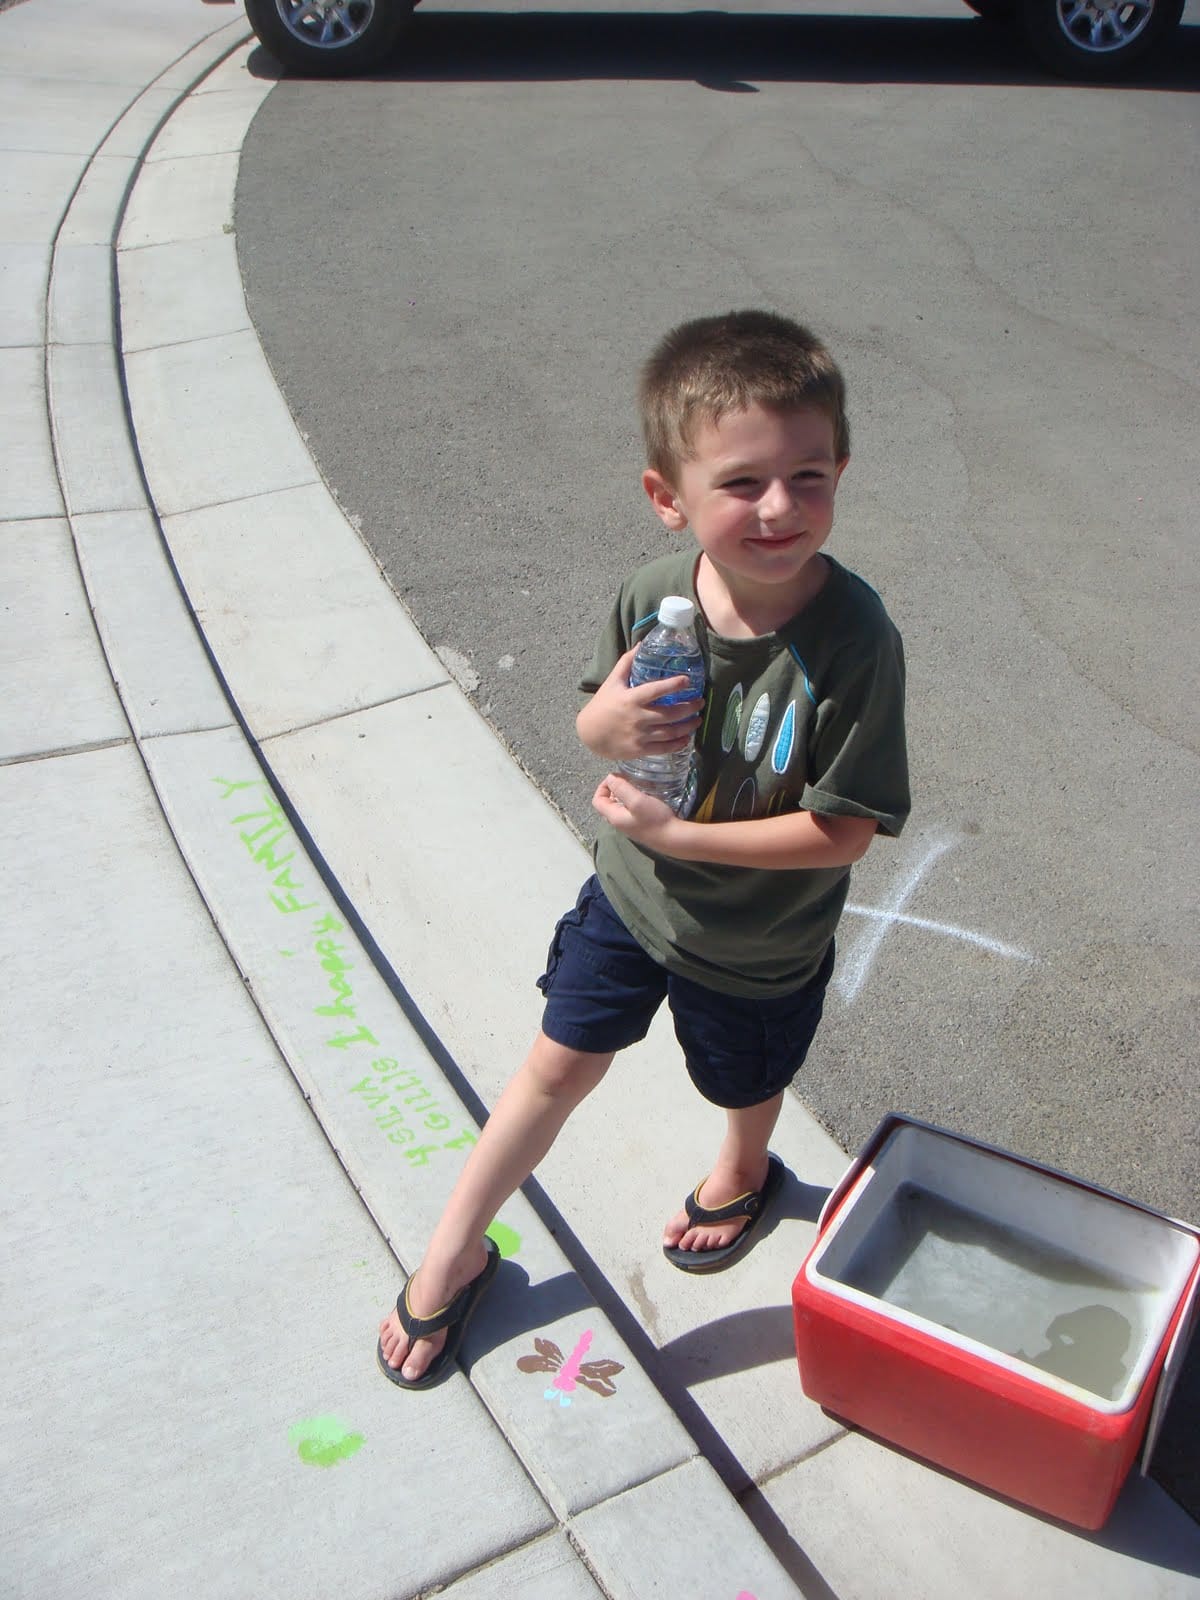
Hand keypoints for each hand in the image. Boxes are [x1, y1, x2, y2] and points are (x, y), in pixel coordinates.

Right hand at [576, 648, 702, 762]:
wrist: (588, 734)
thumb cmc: (602, 705)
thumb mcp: (612, 681)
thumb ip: (627, 662)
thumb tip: (641, 643)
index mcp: (631, 699)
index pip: (657, 690)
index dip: (674, 685)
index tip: (688, 681)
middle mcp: (637, 717)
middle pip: (671, 713)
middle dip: (690, 708)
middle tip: (700, 702)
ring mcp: (639, 735)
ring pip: (671, 732)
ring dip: (689, 726)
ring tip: (698, 719)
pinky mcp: (640, 750)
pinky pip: (664, 748)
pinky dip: (679, 743)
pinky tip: (686, 738)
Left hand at [592, 773, 683, 850]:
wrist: (673, 838)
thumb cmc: (655, 819)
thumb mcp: (637, 800)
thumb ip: (621, 788)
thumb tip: (610, 778)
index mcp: (614, 816)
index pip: (597, 800)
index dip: (603, 786)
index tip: (617, 777)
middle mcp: (618, 822)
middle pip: (607, 803)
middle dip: (613, 788)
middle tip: (627, 779)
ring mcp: (629, 825)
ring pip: (619, 806)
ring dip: (624, 793)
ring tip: (635, 785)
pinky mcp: (639, 825)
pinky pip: (629, 810)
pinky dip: (632, 800)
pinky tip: (644, 796)